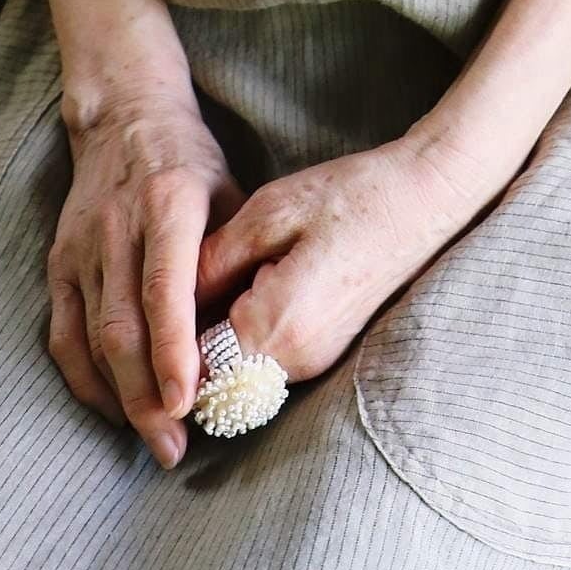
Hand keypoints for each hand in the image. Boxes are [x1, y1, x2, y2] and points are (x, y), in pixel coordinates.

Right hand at [47, 88, 246, 467]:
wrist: (123, 114)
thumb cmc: (190, 162)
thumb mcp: (229, 192)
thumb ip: (234, 257)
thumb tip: (249, 334)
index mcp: (168, 203)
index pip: (165, 290)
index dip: (173, 352)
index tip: (187, 404)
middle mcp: (118, 229)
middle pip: (123, 328)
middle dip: (147, 398)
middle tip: (174, 448)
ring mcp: (81, 247)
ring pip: (92, 338)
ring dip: (120, 398)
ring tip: (154, 440)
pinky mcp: (59, 262)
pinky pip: (63, 333)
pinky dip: (84, 378)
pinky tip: (112, 409)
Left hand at [193, 138, 484, 386]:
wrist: (423, 199)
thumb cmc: (348, 196)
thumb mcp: (267, 214)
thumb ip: (212, 262)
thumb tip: (168, 298)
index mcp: (276, 326)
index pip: (194, 363)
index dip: (166, 339)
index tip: (147, 307)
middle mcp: (296, 361)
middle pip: (214, 373)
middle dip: (188, 341)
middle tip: (175, 290)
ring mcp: (314, 361)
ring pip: (238, 368)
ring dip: (216, 337)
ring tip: (213, 280)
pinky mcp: (324, 351)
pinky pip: (264, 357)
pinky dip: (243, 334)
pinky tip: (246, 285)